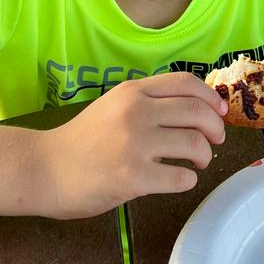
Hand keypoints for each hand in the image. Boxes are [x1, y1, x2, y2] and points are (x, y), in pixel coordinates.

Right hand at [35, 73, 226, 218]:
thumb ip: (147, 103)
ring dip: (204, 156)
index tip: (219, 113)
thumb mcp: (112, 107)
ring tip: (196, 163)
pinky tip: (178, 180)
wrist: (44, 169)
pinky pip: (181, 177)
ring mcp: (134, 144)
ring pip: (195, 144)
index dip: (210, 98)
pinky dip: (187, 180)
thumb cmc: (81, 141)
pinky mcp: (133, 177)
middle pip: (198, 113)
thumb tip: (198, 109)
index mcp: (132, 92)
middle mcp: (135, 112)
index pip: (186, 83)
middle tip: (214, 142)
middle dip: (215, 129)